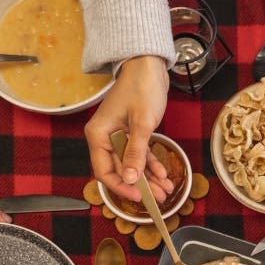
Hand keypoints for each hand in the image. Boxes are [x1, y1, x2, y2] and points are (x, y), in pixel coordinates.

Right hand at [84, 55, 172, 202]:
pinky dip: (151, 165)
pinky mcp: (131, 133)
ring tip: (166, 191)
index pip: (104, 171)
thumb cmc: (142, 87)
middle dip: (141, 187)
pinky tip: (164, 175)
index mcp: (98, 135)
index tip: (139, 197)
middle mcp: (105, 138)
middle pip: (120, 171)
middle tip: (159, 199)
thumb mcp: (141, 123)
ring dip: (149, 179)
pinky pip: (139, 155)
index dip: (121, 187)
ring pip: (132, 166)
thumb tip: (130, 179)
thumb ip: (135, 153)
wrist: (149, 65)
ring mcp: (118, 136)